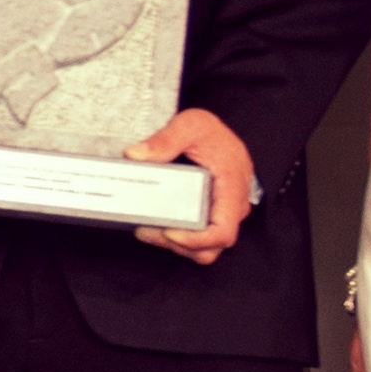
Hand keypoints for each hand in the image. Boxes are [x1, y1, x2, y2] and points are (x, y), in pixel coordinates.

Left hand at [129, 107, 258, 260]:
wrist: (216, 133)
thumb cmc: (211, 132)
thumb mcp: (191, 124)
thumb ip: (165, 139)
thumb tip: (137, 155)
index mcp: (232, 188)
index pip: (223, 231)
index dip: (196, 240)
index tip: (169, 234)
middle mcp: (232, 206)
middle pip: (212, 246)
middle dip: (179, 246)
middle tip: (148, 231)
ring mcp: (224, 213)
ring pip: (205, 247)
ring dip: (177, 246)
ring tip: (147, 230)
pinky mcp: (214, 215)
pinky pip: (201, 237)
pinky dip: (180, 239)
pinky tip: (157, 226)